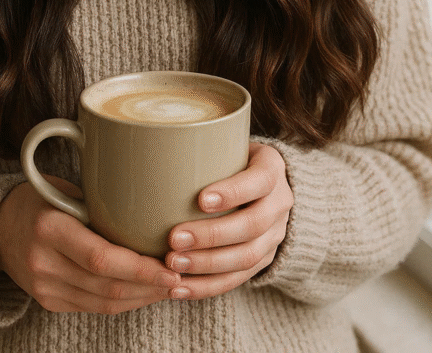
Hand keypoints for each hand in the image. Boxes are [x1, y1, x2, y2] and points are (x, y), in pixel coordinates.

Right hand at [0, 175, 181, 313]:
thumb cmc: (39, 198)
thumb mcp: (65, 190)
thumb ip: (100, 204)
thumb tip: (154, 211)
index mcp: (49, 227)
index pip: (101, 258)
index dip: (140, 268)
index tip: (170, 266)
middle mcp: (44, 262)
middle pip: (107, 286)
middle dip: (149, 287)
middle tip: (179, 277)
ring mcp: (44, 287)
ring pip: (104, 303)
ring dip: (141, 298)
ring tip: (168, 287)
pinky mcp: (48, 302)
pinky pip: (93, 307)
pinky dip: (122, 302)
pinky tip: (143, 292)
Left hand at [163, 142, 292, 299]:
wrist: (266, 184)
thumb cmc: (232, 157)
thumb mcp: (228, 144)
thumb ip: (203, 145)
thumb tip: (152, 149)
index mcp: (272, 170)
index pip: (259, 182)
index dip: (233, 193)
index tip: (201, 200)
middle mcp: (279, 204)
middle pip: (252, 225)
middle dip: (211, 235)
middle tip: (174, 238)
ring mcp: (274, 236)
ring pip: (246, 258)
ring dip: (207, 265)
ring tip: (173, 264)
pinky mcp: (263, 260)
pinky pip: (237, 279)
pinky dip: (207, 286)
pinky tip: (180, 287)